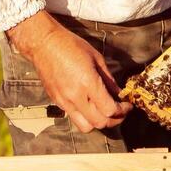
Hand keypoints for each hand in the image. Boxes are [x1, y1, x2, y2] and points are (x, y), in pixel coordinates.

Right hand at [6, 11, 130, 132]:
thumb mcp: (96, 58)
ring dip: (98, 123)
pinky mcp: (56, 102)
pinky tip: (90, 106)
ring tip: (105, 113)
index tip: (127, 105)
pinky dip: (85, 117)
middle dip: (114, 120)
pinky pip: (73, 117)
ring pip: (85, 126)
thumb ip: (108, 79)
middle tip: (120, 112)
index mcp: (88, 83)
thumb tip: (119, 93)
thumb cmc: (71, 45)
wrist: (43, 43)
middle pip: (100, 123)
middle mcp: (75, 96)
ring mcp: (64, 101)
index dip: (122, 111)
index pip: (109, 109)